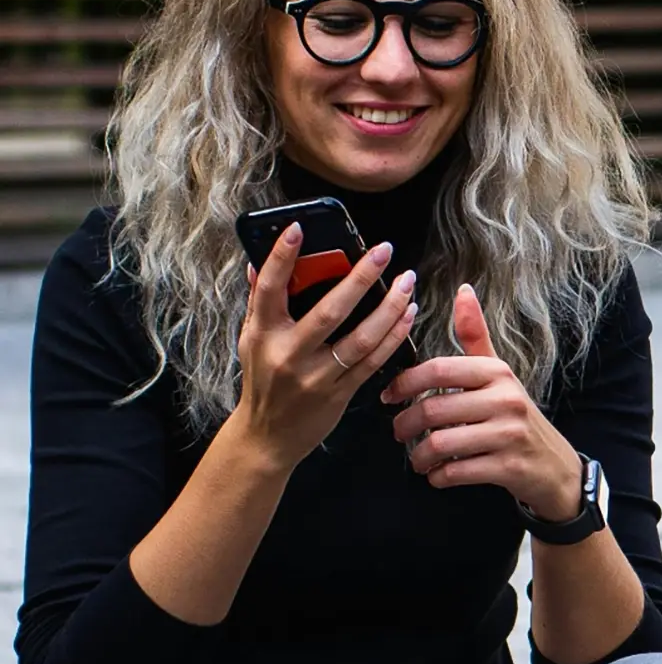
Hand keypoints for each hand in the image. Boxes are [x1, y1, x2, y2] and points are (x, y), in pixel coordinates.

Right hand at [234, 224, 418, 471]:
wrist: (269, 436)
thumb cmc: (262, 381)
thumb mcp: (251, 340)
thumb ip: (258, 302)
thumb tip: (257, 262)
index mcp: (263, 334)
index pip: (270, 288)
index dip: (282, 257)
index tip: (299, 227)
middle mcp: (289, 354)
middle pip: (330, 311)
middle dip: (360, 278)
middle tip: (384, 251)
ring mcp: (317, 377)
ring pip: (360, 338)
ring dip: (389, 308)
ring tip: (407, 282)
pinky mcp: (340, 394)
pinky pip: (373, 362)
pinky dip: (393, 337)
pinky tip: (408, 316)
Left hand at [383, 285, 581, 518]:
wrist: (555, 467)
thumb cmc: (517, 418)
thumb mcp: (499, 375)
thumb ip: (476, 336)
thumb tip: (463, 290)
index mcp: (497, 373)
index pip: (439, 369)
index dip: (405, 382)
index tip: (389, 396)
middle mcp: (506, 400)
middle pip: (434, 409)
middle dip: (405, 425)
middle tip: (398, 433)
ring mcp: (509, 435)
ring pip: (442, 443)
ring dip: (420, 456)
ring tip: (417, 459)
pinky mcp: (509, 467)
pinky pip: (457, 472)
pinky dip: (439, 477)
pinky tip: (437, 475)